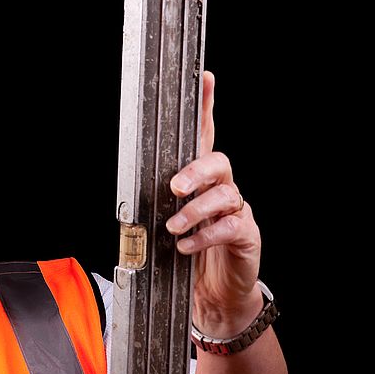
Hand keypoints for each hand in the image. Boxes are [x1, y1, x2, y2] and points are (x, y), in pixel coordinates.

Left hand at [165, 71, 262, 334]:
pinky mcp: (246, 235)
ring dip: (195, 211)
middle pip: (219, 162)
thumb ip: (158, 206)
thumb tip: (129, 195)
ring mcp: (237, 211)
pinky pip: (231, 227)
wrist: (214, 296)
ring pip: (224, 195)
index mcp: (202, 180)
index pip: (204, 137)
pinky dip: (206, 236)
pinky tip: (187, 246)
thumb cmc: (190, 254)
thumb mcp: (168, 225)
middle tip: (174, 188)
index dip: (206, 107)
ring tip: (174, 229)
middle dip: (196, 170)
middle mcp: (223, 188)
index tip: (205, 77)